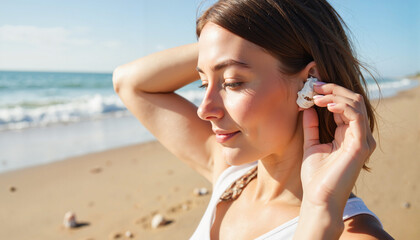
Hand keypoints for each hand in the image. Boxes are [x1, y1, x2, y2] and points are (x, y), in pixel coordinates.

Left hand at [300, 82, 375, 209]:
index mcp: (348, 134)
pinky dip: (342, 106)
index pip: (344, 105)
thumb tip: (307, 106)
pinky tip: (326, 105)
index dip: (329, 92)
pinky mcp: (361, 145)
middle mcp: (358, 135)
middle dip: (333, 89)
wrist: (318, 198)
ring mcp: (362, 140)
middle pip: (353, 100)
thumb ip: (312, 126)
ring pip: (357, 104)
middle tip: (313, 85)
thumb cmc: (316, 175)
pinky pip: (356, 117)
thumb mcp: (311, 144)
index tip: (311, 86)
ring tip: (316, 95)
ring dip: (335, 94)